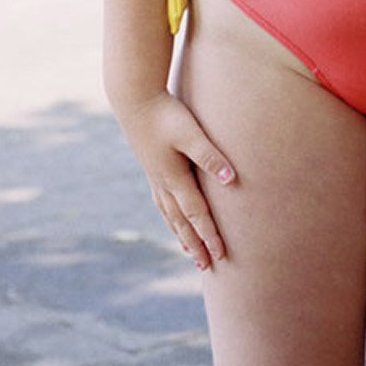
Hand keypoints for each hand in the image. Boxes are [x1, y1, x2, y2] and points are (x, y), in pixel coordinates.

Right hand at [113, 91, 235, 269]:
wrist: (134, 99)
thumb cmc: (166, 114)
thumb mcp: (191, 133)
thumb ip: (210, 155)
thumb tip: (231, 179)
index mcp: (174, 178)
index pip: (196, 214)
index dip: (209, 235)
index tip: (220, 255)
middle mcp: (163, 183)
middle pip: (182, 222)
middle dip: (195, 244)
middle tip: (207, 266)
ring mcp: (155, 177)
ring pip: (170, 214)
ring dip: (181, 234)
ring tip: (190, 252)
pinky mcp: (152, 168)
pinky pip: (163, 202)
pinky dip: (170, 217)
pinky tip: (173, 219)